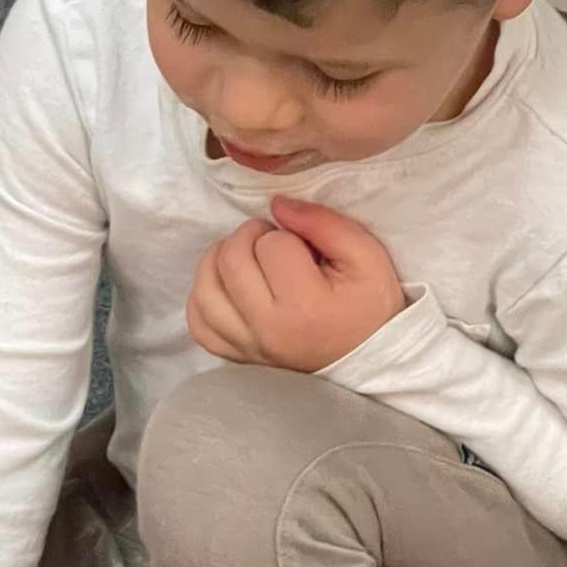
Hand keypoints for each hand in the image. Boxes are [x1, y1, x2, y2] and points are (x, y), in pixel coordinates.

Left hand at [187, 197, 405, 372]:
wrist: (367, 361)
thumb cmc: (369, 307)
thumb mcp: (366, 257)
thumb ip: (323, 223)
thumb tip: (276, 205)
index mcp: (303, 306)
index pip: (270, 244)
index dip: (286, 233)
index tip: (305, 247)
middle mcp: (266, 330)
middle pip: (229, 260)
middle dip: (250, 236)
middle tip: (274, 243)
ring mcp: (245, 347)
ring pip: (204, 289)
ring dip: (219, 260)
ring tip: (247, 259)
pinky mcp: (234, 356)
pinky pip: (198, 323)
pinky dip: (204, 296)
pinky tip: (227, 286)